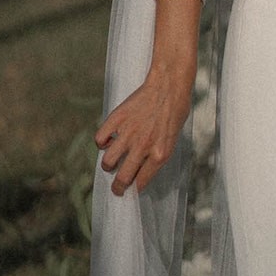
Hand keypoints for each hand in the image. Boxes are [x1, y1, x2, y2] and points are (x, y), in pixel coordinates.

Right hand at [95, 63, 194, 195]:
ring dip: (109, 165)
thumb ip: (156, 156)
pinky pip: (100, 138)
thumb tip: (139, 171)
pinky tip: (109, 139)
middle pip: (122, 178)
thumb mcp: (172, 140)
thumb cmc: (175, 112)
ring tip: (113, 161)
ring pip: (108, 161)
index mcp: (160, 154)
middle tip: (117, 187)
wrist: (169, 85)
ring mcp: (129, 132)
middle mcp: (143, 146)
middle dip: (118, 188)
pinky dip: (102, 142)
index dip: (134, 189)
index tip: (130, 190)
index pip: (140, 183)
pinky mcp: (118, 118)